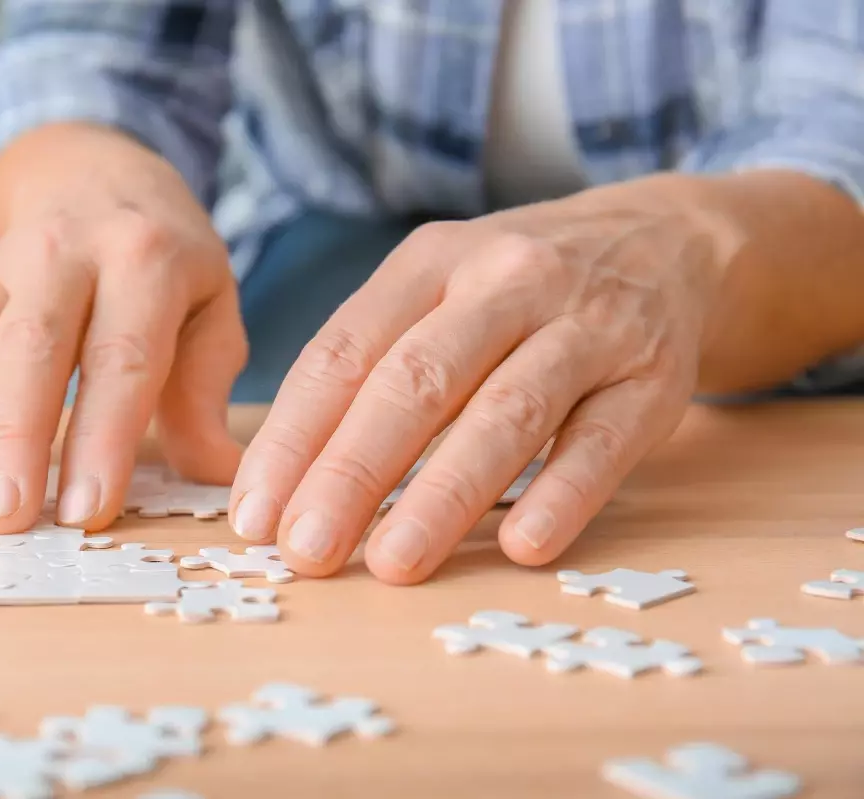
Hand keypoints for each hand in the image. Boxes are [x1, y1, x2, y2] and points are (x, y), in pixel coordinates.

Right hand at [0, 125, 245, 532]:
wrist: (97, 173)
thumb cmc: (166, 260)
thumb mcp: (209, 305)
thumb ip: (205, 388)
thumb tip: (223, 474)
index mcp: (142, 259)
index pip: (121, 356)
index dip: (102, 436)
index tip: (85, 511)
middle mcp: (62, 254)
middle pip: (27, 351)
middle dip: (10, 440)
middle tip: (1, 520)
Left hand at [229, 175, 737, 582]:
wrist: (665, 243)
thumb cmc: (516, 290)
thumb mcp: (437, 288)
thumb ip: (369, 364)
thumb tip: (285, 478)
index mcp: (430, 261)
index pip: (344, 352)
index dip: (293, 437)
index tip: (255, 514)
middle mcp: (506, 281)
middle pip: (417, 382)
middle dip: (353, 472)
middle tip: (306, 549)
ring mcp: (587, 326)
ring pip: (506, 414)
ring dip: (443, 494)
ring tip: (393, 563)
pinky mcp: (652, 377)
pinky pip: (603, 441)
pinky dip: (561, 493)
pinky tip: (521, 545)